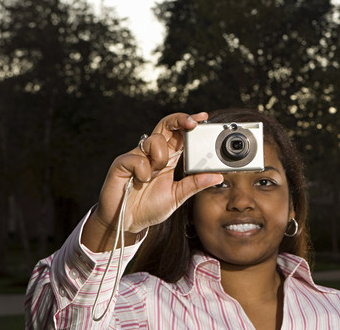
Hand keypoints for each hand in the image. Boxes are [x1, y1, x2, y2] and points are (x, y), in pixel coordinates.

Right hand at [82, 112, 223, 250]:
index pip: (179, 134)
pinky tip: (140, 181)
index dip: (190, 123)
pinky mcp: (122, 164)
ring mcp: (137, 157)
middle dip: (179, 120)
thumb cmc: (149, 208)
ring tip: (156, 173)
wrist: (126, 222)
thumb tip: (217, 176)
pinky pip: (137, 158)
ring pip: (154, 140)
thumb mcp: (177, 196)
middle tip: (192, 123)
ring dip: (160, 156)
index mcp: (168, 158)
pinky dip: (143, 171)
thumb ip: (195, 184)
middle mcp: (153, 154)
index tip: (204, 118)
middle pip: (165, 125)